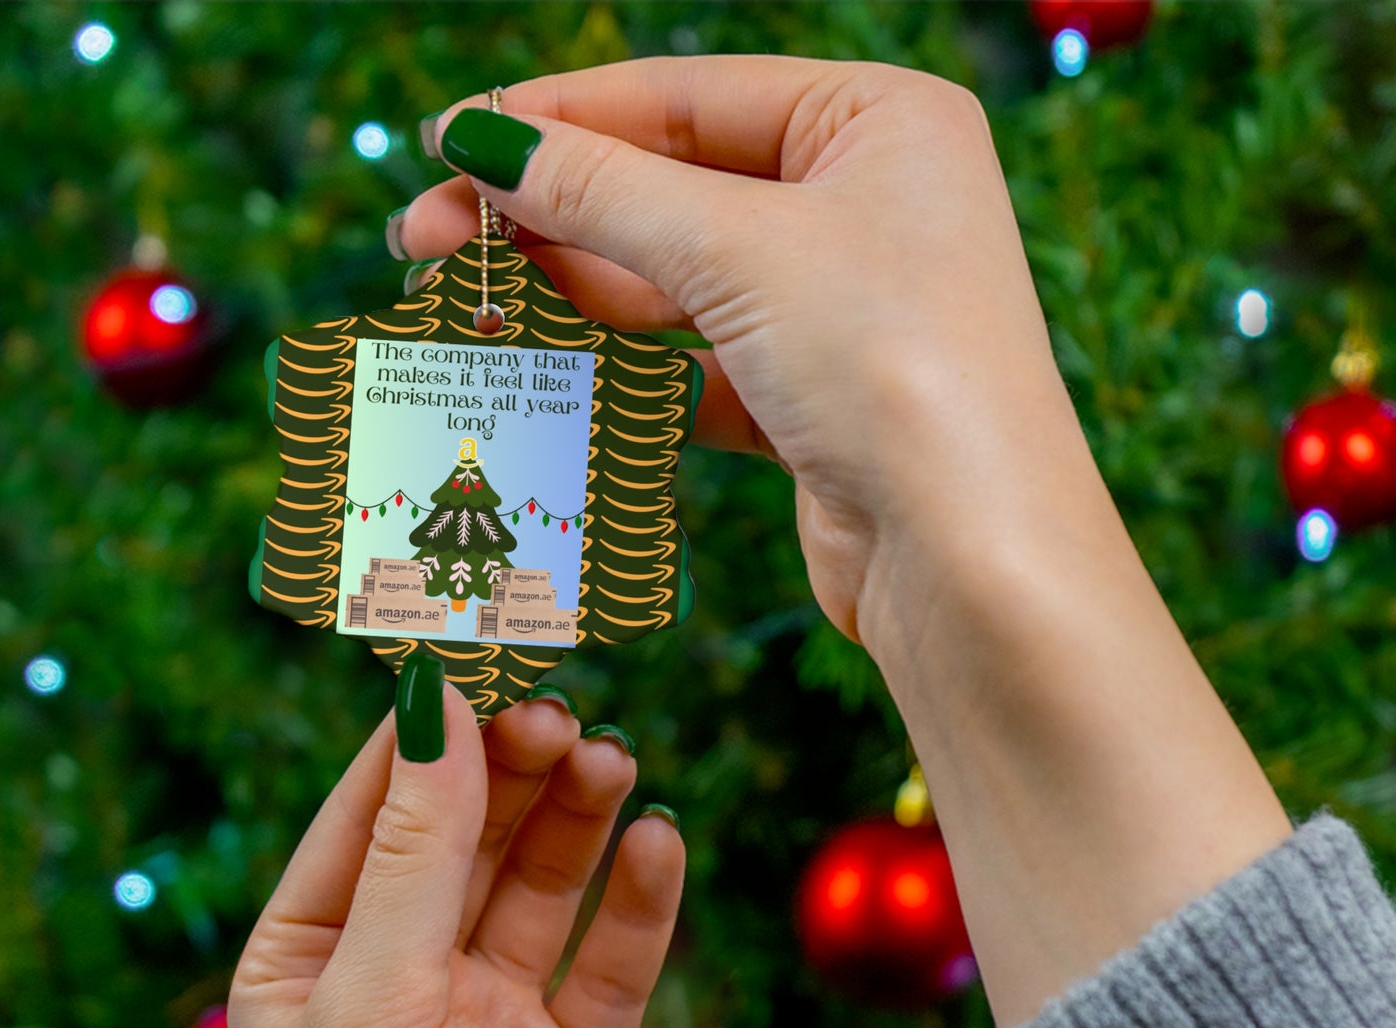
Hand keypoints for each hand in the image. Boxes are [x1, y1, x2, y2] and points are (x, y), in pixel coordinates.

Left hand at [229, 680, 682, 1027]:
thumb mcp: (373, 1000)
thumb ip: (416, 851)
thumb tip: (437, 703)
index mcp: (316, 959)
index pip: (374, 809)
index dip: (428, 730)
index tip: (482, 647)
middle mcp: (405, 979)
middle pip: (469, 836)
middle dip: (513, 769)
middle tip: (565, 713)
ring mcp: (494, 1022)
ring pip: (544, 886)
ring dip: (579, 819)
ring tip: (614, 761)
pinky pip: (613, 962)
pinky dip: (639, 902)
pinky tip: (660, 844)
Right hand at [400, 59, 1290, 1027]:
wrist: (971, 561)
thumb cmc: (894, 368)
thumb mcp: (739, 251)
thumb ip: (603, 192)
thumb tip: (483, 141)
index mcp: (879, 123)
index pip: (686, 97)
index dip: (559, 119)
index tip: (449, 144)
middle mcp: (867, 205)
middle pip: (674, 189)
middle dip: (548, 213)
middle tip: (425, 238)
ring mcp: (841, 309)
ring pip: (678, 283)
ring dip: (572, 291)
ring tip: (462, 300)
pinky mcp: (814, 402)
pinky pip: (697, 365)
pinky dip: (624, 369)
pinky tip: (544, 368)